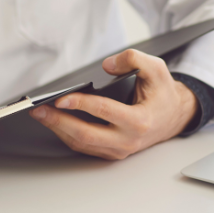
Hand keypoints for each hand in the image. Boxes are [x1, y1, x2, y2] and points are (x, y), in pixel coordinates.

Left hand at [29, 50, 198, 159]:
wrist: (174, 117)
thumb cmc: (162, 93)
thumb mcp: (156, 69)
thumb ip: (133, 60)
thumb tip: (107, 65)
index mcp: (139, 121)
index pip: (104, 112)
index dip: (80, 104)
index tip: (61, 98)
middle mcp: (128, 140)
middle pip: (86, 135)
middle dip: (59, 122)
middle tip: (39, 110)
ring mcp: (119, 150)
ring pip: (82, 144)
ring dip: (58, 130)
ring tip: (41, 115)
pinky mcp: (111, 153)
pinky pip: (84, 147)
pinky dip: (66, 135)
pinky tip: (54, 122)